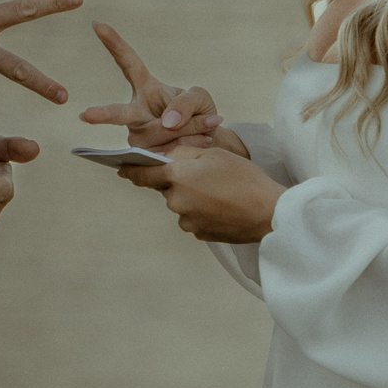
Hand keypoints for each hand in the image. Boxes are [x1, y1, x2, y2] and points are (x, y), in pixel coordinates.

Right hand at [79, 22, 234, 154]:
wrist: (207, 145)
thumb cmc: (198, 114)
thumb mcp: (200, 98)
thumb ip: (187, 103)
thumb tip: (167, 122)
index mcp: (146, 88)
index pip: (128, 63)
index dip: (114, 44)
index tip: (96, 23)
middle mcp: (136, 113)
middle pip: (120, 112)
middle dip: (103, 115)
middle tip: (85, 116)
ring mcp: (139, 139)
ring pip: (161, 134)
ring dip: (191, 128)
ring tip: (211, 124)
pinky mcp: (147, 160)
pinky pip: (170, 152)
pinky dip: (193, 143)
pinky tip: (205, 140)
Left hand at [118, 142, 282, 243]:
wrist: (268, 213)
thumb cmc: (244, 179)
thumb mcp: (213, 153)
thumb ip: (182, 153)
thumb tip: (163, 157)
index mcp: (176, 177)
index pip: (142, 173)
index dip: (130, 169)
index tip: (120, 167)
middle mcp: (176, 201)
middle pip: (166, 187)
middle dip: (178, 179)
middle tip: (205, 174)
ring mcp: (186, 221)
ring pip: (180, 203)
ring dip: (191, 196)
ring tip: (219, 191)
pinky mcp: (199, 234)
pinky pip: (193, 217)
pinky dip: (202, 210)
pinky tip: (222, 204)